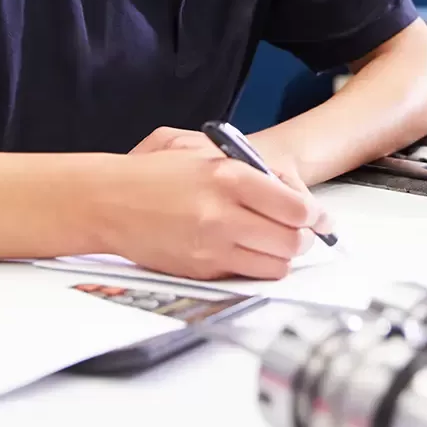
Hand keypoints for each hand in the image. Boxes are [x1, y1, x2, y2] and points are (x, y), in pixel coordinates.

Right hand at [102, 129, 321, 280]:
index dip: (315, 215)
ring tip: (278, 243)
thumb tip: (289, 188)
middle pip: (292, 240)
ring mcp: (212, 246)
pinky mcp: (201, 270)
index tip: (320, 216)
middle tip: (304, 232)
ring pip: (276, 264)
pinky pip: (248, 275)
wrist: (107, 202)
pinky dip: (258, 267)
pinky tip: (250, 251)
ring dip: (284, 256)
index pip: (295, 206)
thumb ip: (248, 167)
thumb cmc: (153, 174)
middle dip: (305, 238)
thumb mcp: (202, 151)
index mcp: (227, 176)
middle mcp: (223, 214)